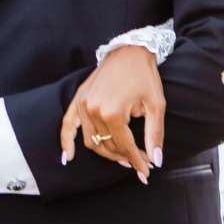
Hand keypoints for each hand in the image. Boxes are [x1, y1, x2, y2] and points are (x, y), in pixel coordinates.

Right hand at [59, 44, 166, 181]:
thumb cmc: (145, 76)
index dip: (137, 161)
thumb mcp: (156, 105)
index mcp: (112, 112)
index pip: (124, 145)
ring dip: (106, 153)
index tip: (146, 172)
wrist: (130, 51)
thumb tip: (156, 160)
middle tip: (140, 162)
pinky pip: (68, 124)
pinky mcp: (78, 99)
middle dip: (125, 157)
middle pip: (107, 145)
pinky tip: (67, 157)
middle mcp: (93, 110)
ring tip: (122, 159)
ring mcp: (83, 105)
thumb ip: (154, 134)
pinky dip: (66, 142)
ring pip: (91, 141)